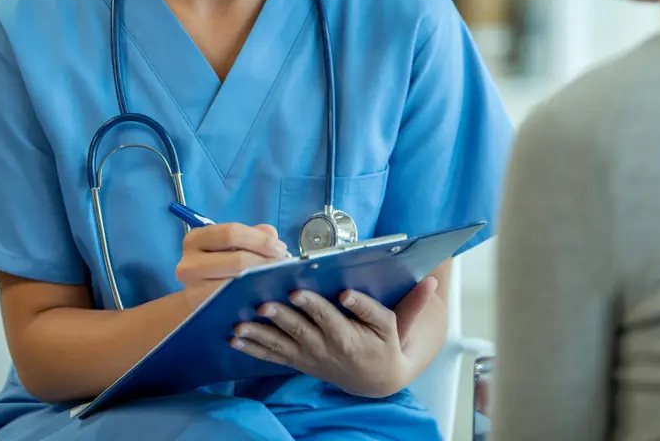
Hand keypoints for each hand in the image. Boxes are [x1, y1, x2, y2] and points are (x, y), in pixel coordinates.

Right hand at [176, 223, 290, 309]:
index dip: (260, 240)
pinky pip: (234, 302)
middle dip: (267, 261)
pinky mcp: (202, 310)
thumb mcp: (232, 244)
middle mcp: (188, 264)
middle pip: (237, 260)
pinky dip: (253, 296)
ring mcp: (192, 290)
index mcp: (195, 240)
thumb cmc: (220, 264)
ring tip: (278, 277)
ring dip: (263, 279)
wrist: (199, 296)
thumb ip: (253, 234)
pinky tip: (265, 291)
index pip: (231, 233)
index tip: (280, 247)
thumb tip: (272, 235)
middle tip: (284, 264)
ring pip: (237, 283)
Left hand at [230, 275, 440, 397]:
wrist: (376, 379)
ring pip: (281, 345)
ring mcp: (310, 357)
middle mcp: (326, 349)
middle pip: (301, 331)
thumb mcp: (397, 324)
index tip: (299, 292)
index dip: (316, 306)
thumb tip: (424, 281)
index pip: (331, 319)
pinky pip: (273, 355)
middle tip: (263, 304)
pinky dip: (254, 349)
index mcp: (350, 337)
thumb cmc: (386, 345)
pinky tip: (235, 339)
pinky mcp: (300, 360)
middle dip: (280, 318)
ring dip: (259, 335)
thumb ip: (406, 304)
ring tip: (240, 325)